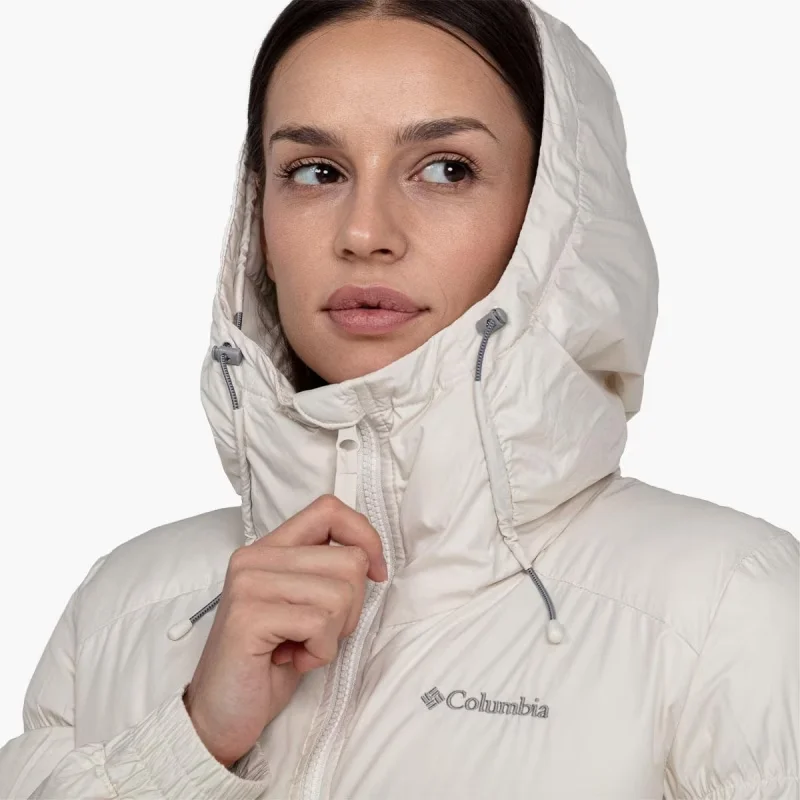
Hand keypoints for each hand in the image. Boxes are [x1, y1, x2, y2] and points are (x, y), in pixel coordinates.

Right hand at [183, 494, 387, 767]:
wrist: (220, 715)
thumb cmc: (269, 662)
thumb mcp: (303, 606)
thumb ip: (325, 574)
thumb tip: (371, 559)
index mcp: (271, 548)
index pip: (330, 510)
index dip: (365, 537)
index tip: (375, 573)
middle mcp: (256, 557)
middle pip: (349, 560)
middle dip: (352, 608)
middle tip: (318, 633)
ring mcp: (249, 583)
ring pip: (340, 593)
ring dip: (334, 634)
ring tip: (301, 647)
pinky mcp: (249, 615)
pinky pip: (320, 623)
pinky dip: (320, 651)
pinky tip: (293, 660)